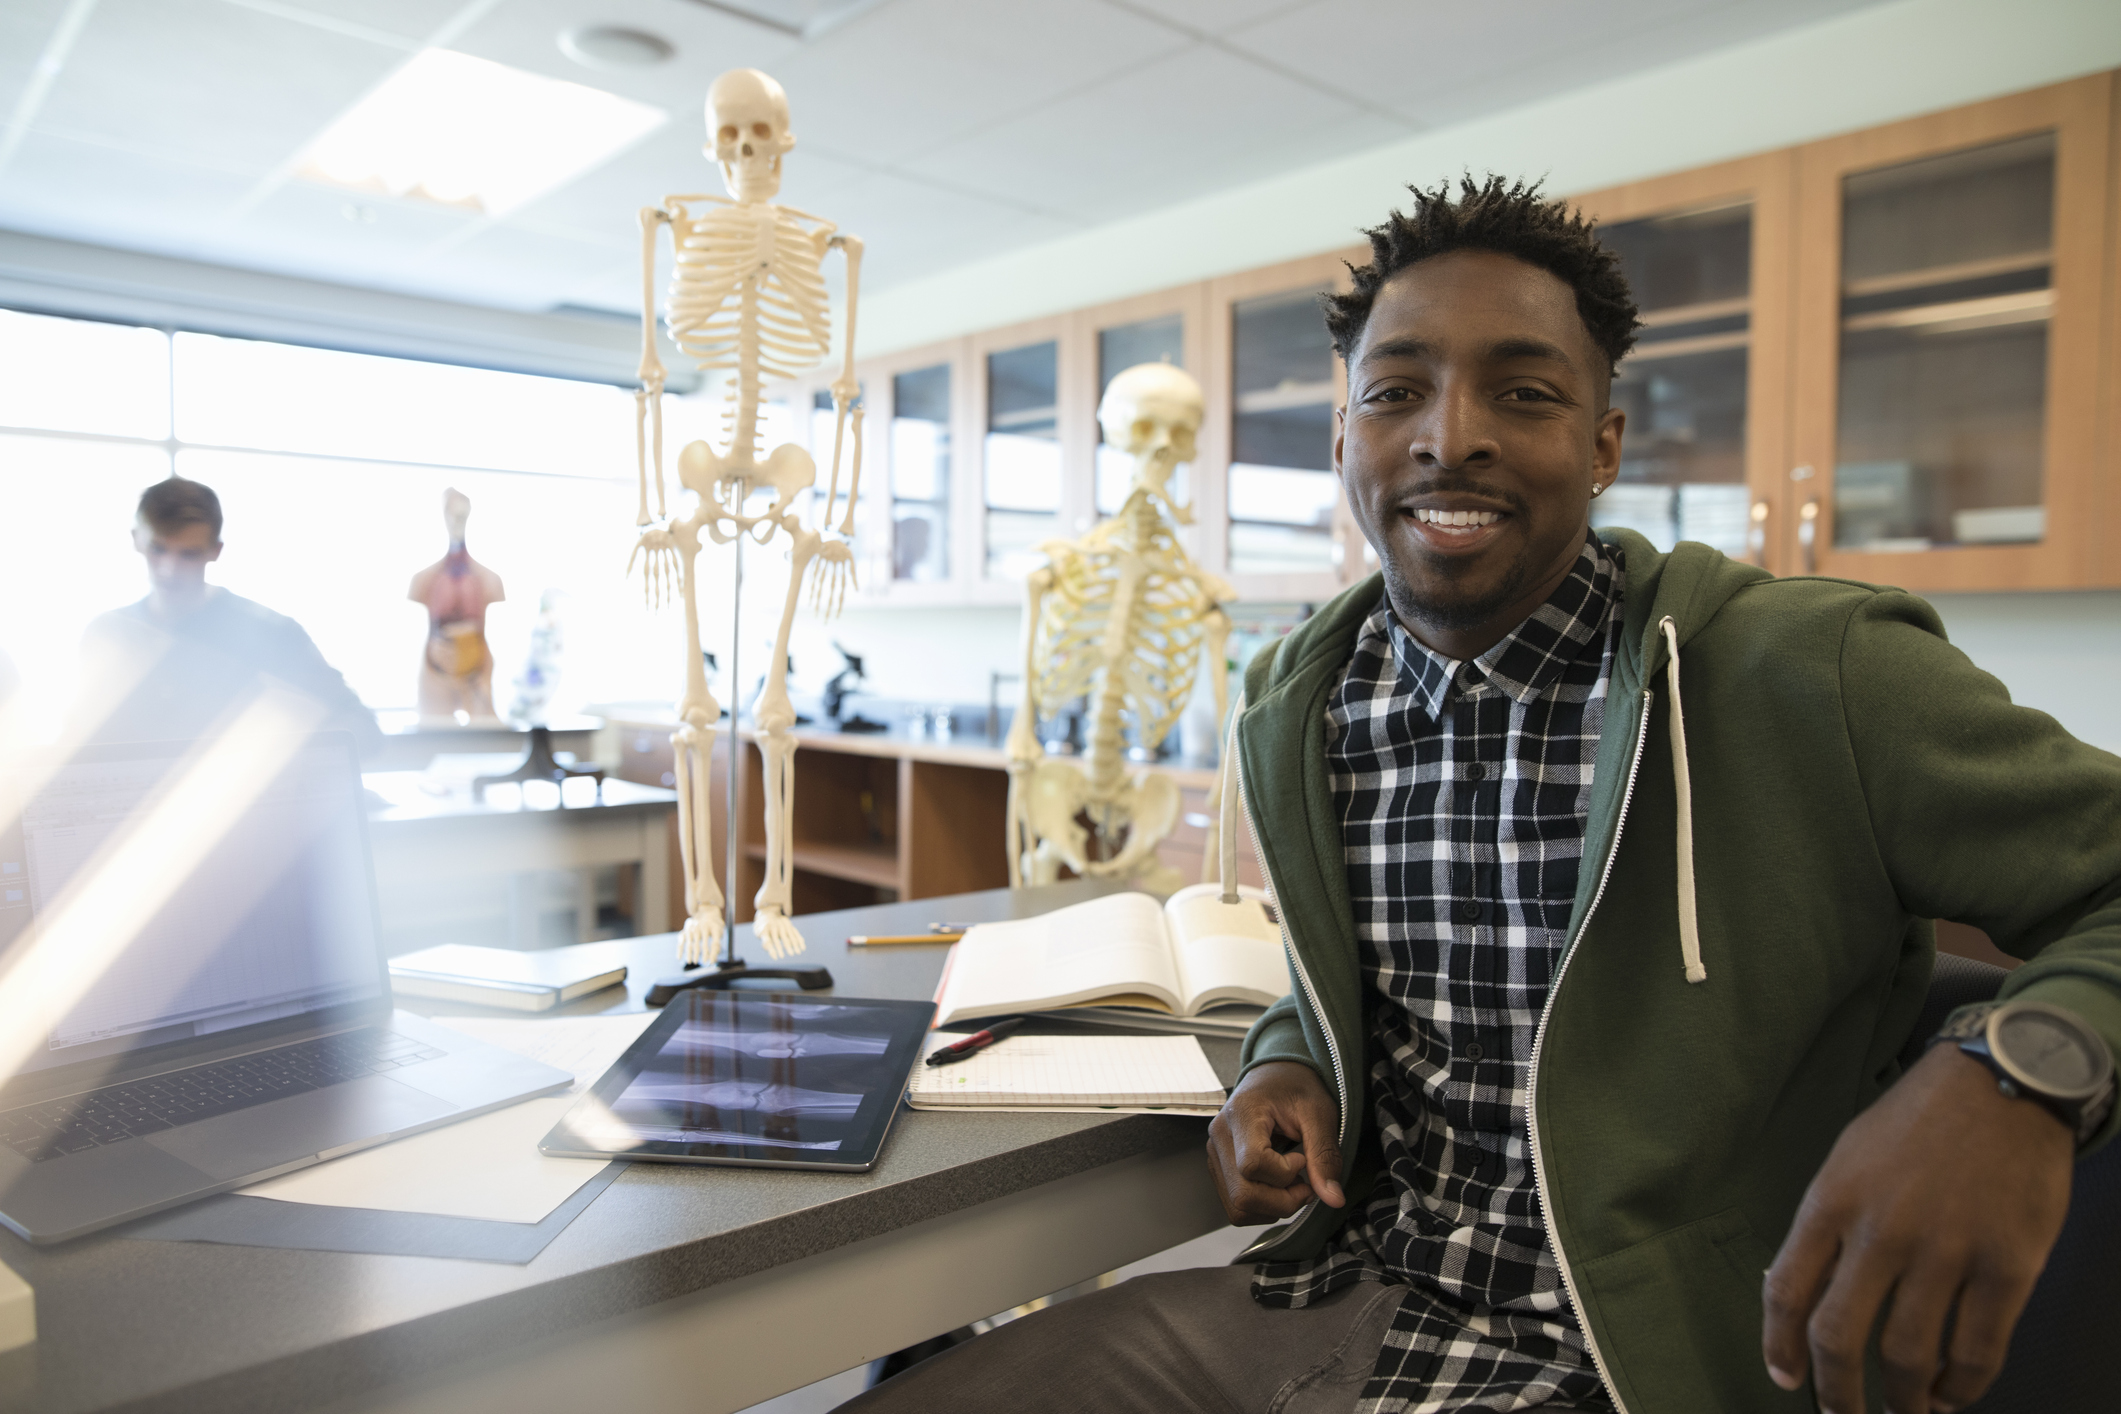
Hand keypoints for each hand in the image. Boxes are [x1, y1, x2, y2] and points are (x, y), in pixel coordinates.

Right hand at [1206, 1061, 1345, 1224]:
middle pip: (1243, 1194)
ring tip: (1293, 1184)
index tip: (1301, 1158)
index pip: (1252, 1164)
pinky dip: (1263, 1207)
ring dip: (1273, 1208)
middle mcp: (1220, 1136)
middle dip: (1283, 1201)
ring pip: (1238, 1207)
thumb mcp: (1319, 1113)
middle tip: (1306, 1185)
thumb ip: (1325, 1156)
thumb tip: (1334, 1199)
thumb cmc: (1296, 1087)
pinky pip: (1236, 1206)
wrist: (1276, 1075)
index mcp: (1242, 1113)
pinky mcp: (1219, 1168)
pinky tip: (1279, 1187)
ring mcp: (1216, 1154)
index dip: (1284, 1172)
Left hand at [1762, 1044, 2073, 1413]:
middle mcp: (1882, 1231)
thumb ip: (1827, 1223)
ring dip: (1905, 1399)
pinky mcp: (2008, 1265)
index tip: (1787, 1379)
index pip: (1788, 1291)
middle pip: (1841, 1337)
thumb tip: (1800, 1294)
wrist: (2004, 1083)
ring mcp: (1946, 1251)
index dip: (1781, 1347)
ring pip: (1911, 1356)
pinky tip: (1955, 1395)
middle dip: (1838, 1393)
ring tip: (1909, 1411)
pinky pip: (1979, 1349)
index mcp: (1832, 1200)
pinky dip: (1964, 1387)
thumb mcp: (1850, 1156)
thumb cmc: (1918, 1122)